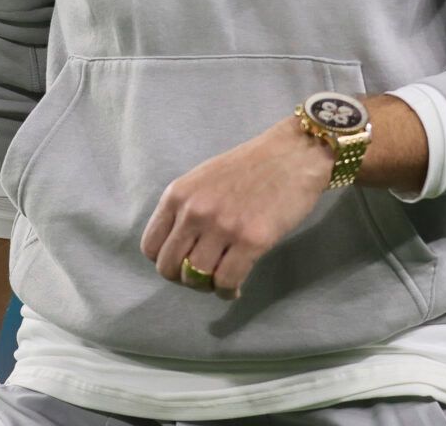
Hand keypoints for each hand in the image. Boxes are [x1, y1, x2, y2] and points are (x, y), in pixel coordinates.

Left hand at [140, 115, 334, 299]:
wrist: (294, 154)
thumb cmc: (251, 166)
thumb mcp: (204, 179)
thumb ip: (186, 209)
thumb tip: (179, 249)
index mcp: (178, 194)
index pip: (151, 246)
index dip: (165, 261)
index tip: (182, 263)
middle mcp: (194, 211)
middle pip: (169, 267)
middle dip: (184, 279)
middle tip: (202, 277)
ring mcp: (222, 227)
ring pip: (197, 278)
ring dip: (208, 287)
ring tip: (221, 281)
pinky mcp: (251, 241)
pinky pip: (227, 281)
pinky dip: (229, 291)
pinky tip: (236, 288)